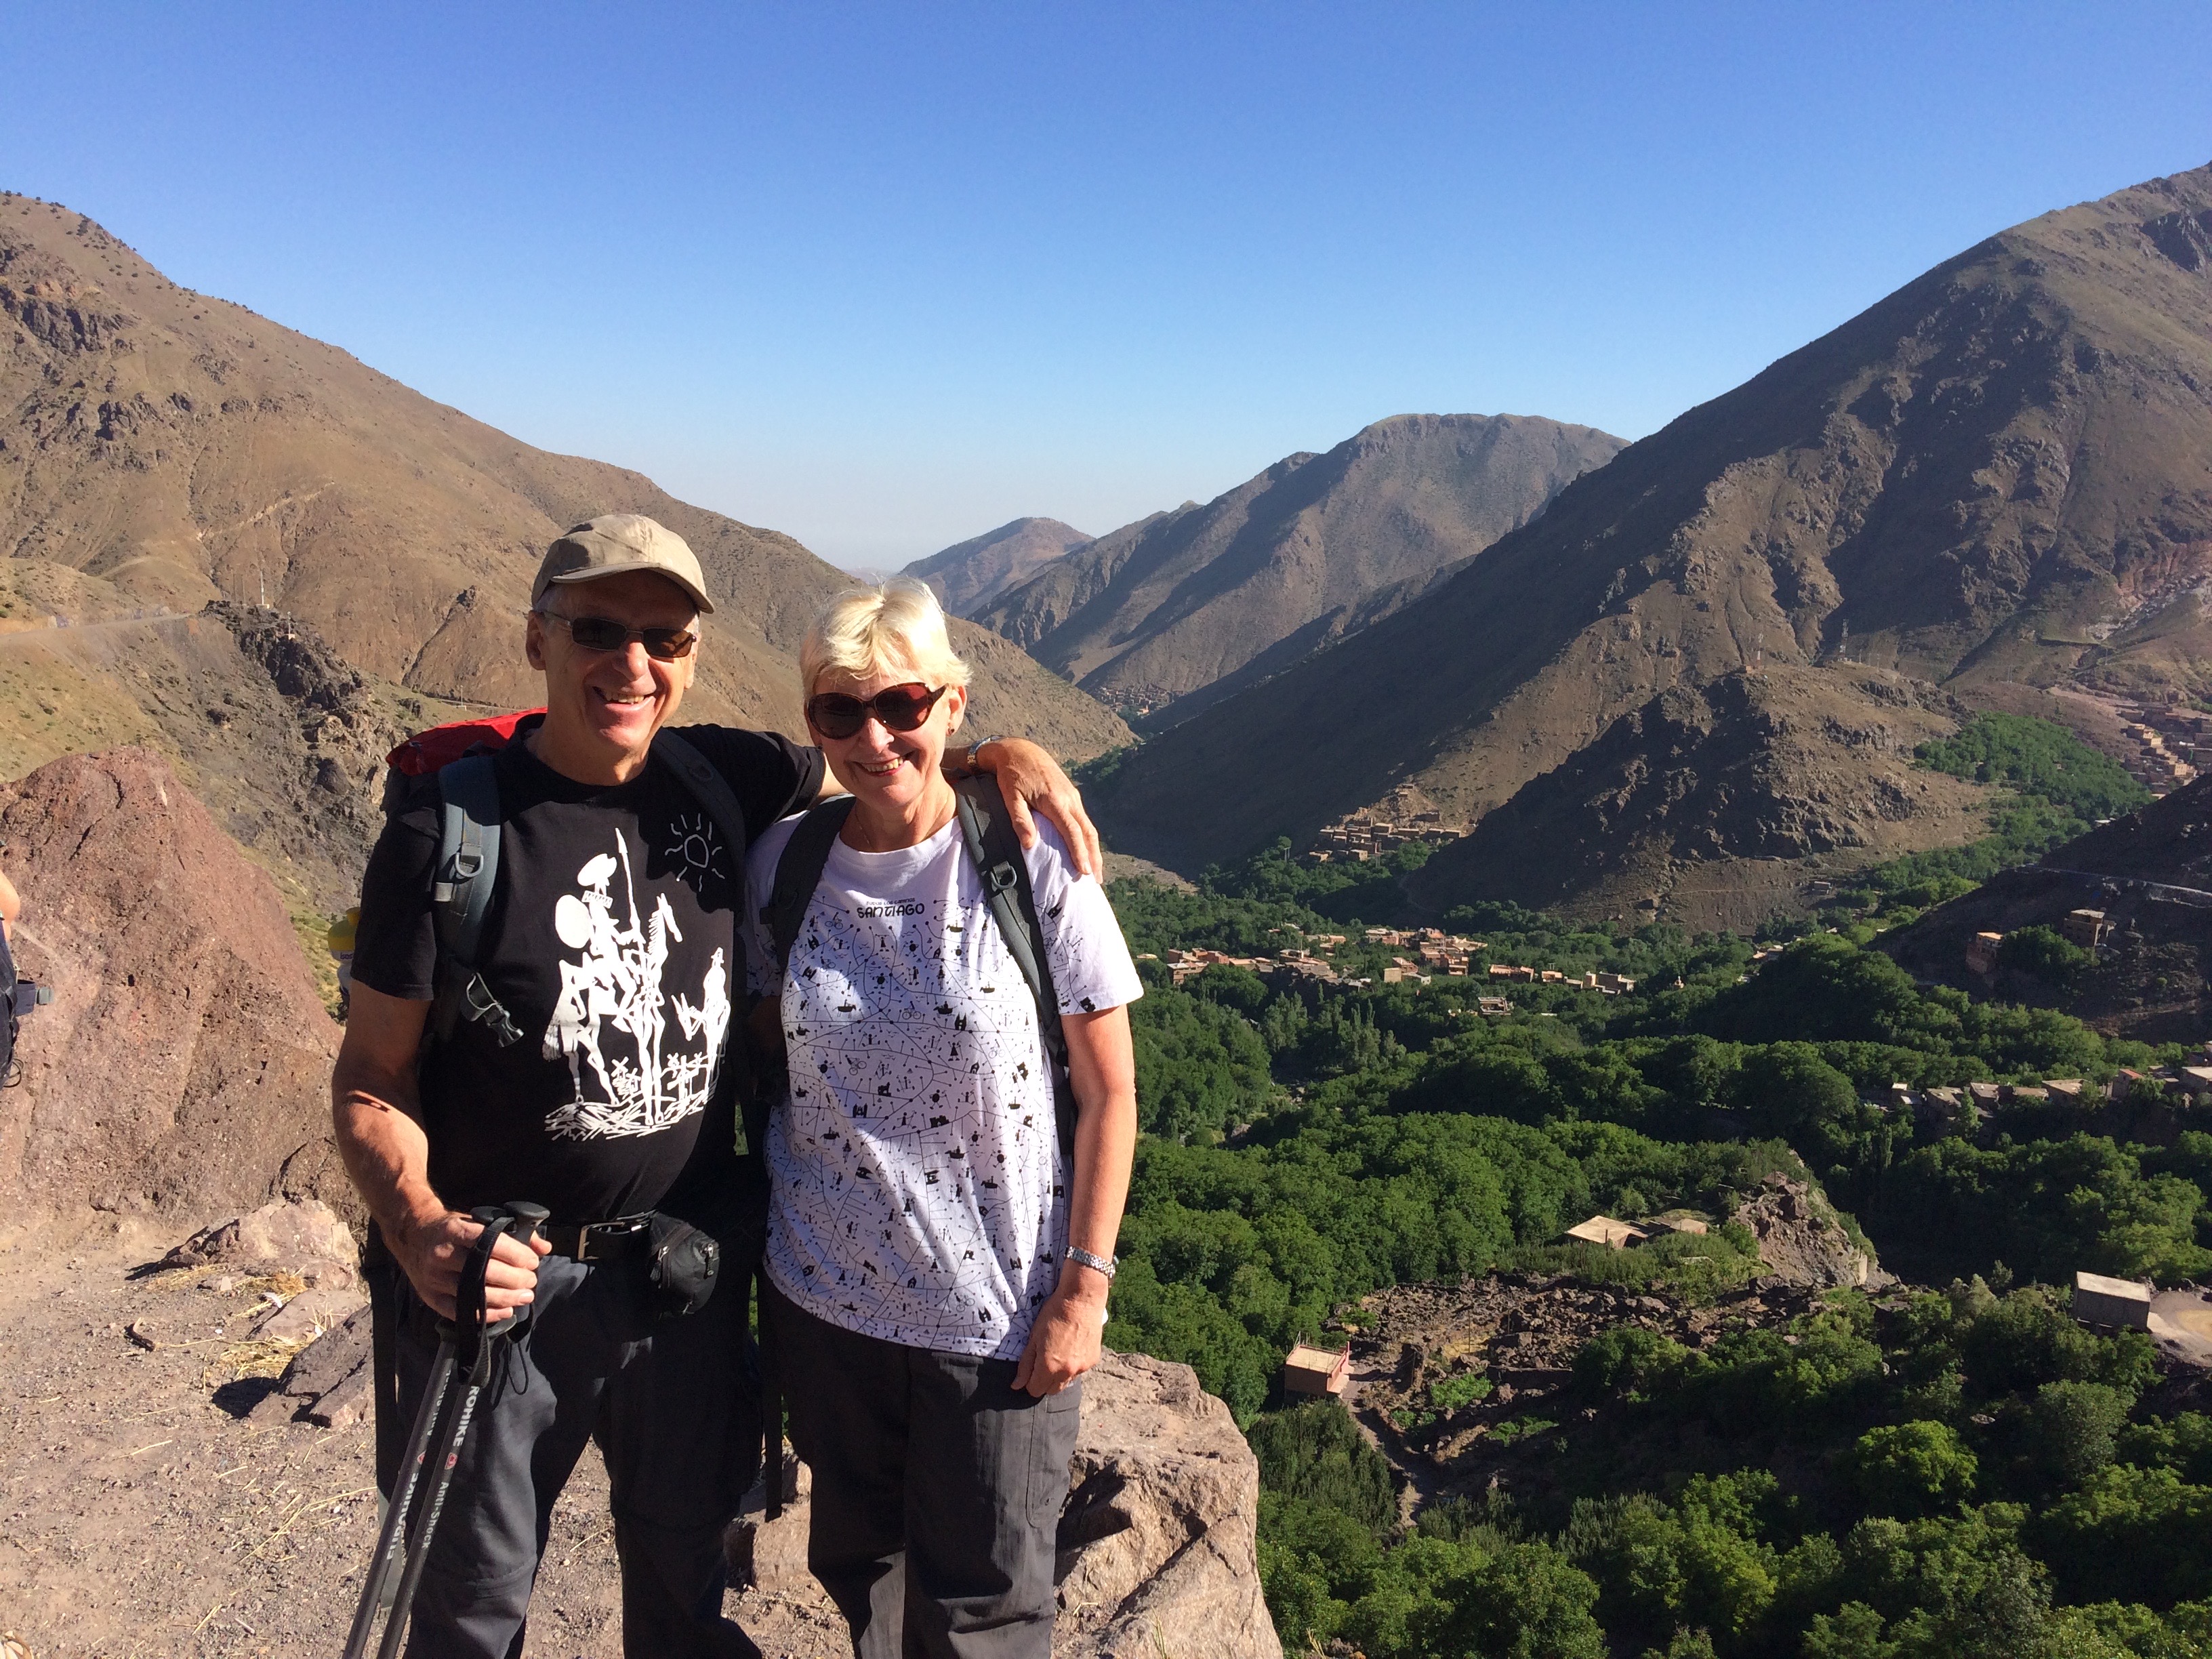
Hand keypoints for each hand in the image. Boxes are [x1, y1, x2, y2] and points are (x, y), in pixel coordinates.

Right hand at [394, 1209, 550, 1322]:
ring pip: (473, 1294)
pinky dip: (486, 1315)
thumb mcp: (479, 1222)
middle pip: (484, 1271)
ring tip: (524, 1297)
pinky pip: (460, 1311)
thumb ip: (513, 1234)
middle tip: (531, 1281)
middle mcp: (442, 1254)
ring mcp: (434, 1277)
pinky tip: (505, 1311)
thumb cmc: (453, 1229)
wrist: (413, 1234)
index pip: (491, 1243)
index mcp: (456, 1231)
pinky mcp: (430, 1296)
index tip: (532, 1262)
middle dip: (514, 1279)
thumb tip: (544, 1248)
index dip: (516, 1255)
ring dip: (505, 1298)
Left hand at [979, 739, 1102, 879]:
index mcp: (1055, 800)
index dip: (1079, 853)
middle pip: (1088, 832)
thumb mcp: (1010, 796)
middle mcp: (1069, 798)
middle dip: (1094, 856)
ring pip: (1089, 826)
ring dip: (1094, 849)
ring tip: (1095, 870)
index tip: (1084, 871)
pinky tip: (1086, 849)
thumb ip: (1020, 819)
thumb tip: (1029, 844)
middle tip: (1095, 879)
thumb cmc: (1011, 774)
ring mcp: (1073, 796)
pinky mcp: (1071, 795)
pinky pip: (1083, 819)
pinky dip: (1087, 837)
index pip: (1072, 832)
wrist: (1019, 750)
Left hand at [1012, 1282, 1106, 1396]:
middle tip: (1043, 1361)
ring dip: (1060, 1374)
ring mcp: (1082, 1367)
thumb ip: (1025, 1364)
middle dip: (1045, 1381)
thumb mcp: (1034, 1337)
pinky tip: (1072, 1346)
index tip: (1031, 1369)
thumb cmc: (1054, 1314)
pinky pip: (1079, 1370)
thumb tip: (1017, 1385)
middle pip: (1052, 1390)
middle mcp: (1067, 1372)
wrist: (1081, 1299)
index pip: (1035, 1390)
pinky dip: (1074, 1365)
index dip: (1030, 1382)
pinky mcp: (1093, 1360)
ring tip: (1059, 1351)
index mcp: (1049, 1367)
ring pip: (1067, 1381)